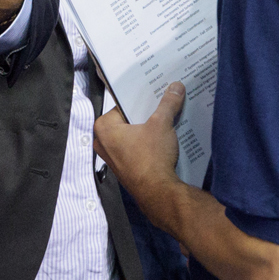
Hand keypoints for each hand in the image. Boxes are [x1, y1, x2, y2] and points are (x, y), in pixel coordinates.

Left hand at [93, 81, 185, 196]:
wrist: (158, 192)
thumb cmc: (151, 158)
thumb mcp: (161, 124)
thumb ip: (167, 103)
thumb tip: (175, 87)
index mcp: (104, 127)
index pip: (123, 105)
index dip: (140, 100)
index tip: (154, 95)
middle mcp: (103, 143)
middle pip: (128, 121)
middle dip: (145, 114)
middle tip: (162, 105)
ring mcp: (113, 158)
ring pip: (133, 136)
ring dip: (148, 130)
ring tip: (166, 120)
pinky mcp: (124, 169)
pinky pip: (136, 150)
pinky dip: (147, 144)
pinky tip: (164, 140)